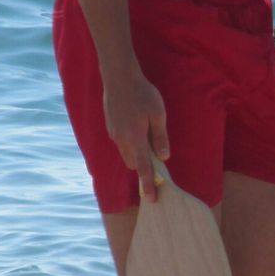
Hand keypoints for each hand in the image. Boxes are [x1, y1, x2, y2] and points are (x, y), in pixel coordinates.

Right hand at [102, 69, 168, 202]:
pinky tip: (138, 128)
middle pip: (134, 164)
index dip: (148, 185)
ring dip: (137, 154)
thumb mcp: (158, 114)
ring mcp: (113, 134)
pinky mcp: (110, 127)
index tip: (152, 199)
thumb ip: (160, 137)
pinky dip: (131, 144)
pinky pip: (121, 143)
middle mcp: (121, 140)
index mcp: (135, 139)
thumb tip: (164, 157)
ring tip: (148, 138)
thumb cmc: (143, 94)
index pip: (143, 169)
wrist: (119, 77)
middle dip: (144, 166)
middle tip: (158, 157)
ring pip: (126, 154)